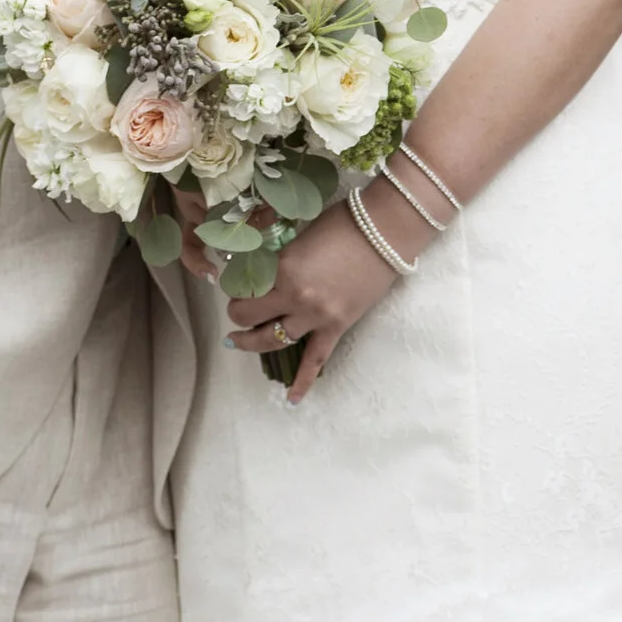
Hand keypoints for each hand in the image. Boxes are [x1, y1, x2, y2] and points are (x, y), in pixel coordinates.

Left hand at [222, 201, 398, 403]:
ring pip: (271, 339)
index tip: (235, 282)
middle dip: (237, 313)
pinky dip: (303, 382)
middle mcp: (293, 295)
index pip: (242, 285)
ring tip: (236, 341)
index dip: (235, 284)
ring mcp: (315, 316)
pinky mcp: (336, 327)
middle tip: (237, 308)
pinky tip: (291, 399)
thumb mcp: (300, 233)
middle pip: (248, 315)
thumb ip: (279, 253)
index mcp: (281, 267)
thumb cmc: (344, 222)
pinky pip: (315, 360)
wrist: (386, 231)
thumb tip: (262, 262)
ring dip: (250, 342)